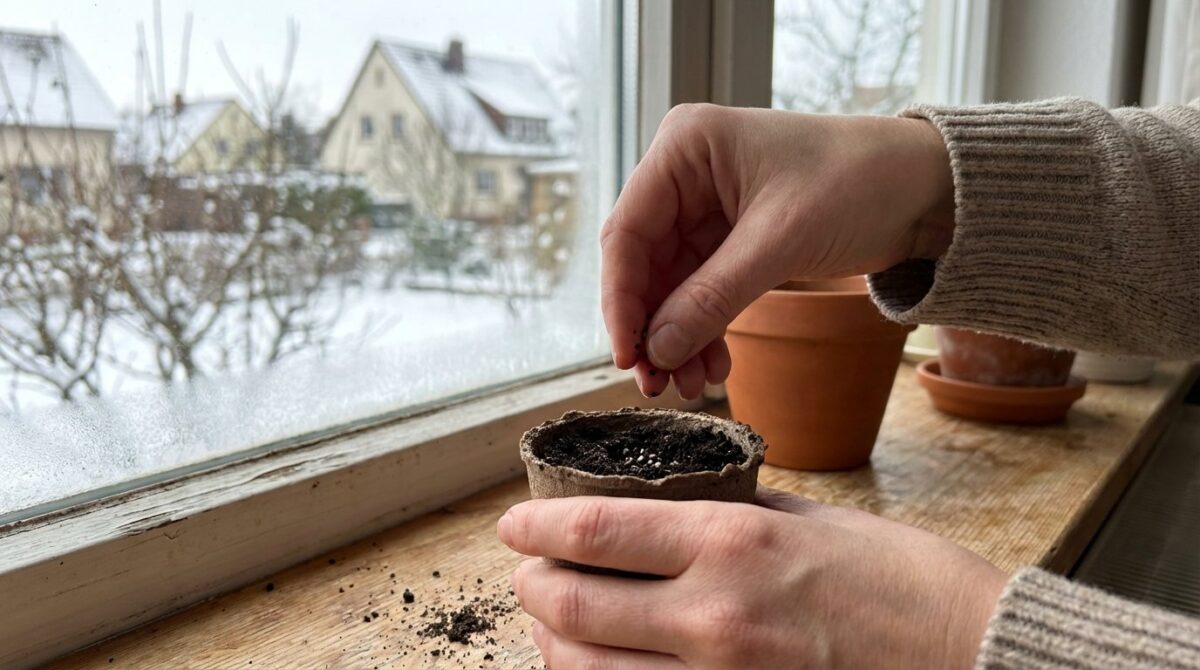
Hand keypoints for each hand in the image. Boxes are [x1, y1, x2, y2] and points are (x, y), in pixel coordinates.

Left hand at [498, 488, 1005, 668]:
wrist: (972, 654)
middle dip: (533, 589)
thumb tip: (662, 511)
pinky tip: (599, 668)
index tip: (514, 524)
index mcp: (732, 543)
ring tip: (553, 625)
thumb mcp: (807, 519)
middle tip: (526, 575)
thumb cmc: (899, 578)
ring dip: (554, 646)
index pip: (596, 531)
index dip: (537, 526)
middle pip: (574, 608)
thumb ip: (725, 516)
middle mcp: (714, 616)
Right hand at [602, 104, 952, 397]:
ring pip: (671, 284)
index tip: (627, 354)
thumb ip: (712, 297)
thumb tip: (656, 351)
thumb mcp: (780, 241)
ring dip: (677, 336)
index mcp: (686, 147)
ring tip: (690, 386)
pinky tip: (715, 364)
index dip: (621, 299)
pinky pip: (702, 290)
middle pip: (644, 263)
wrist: (927, 186)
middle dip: (652, 326)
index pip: (628, 231)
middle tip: (656, 384)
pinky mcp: (732, 237)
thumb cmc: (860, 182)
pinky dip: (704, 328)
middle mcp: (687, 173)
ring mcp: (708, 207)